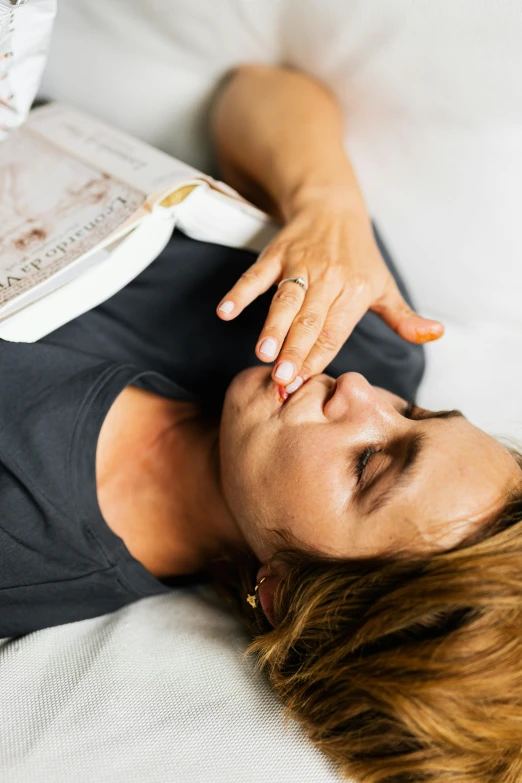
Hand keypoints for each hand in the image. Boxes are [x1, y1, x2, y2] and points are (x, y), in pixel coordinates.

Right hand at [216, 193, 443, 388]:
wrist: (333, 206)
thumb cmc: (359, 256)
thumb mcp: (384, 286)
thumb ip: (404, 317)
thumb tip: (435, 335)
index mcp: (356, 291)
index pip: (335, 331)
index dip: (318, 357)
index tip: (303, 383)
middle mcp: (329, 278)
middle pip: (310, 320)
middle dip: (295, 350)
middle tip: (282, 378)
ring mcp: (300, 264)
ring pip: (285, 300)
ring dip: (272, 326)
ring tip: (261, 353)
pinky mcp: (276, 254)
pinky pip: (256, 275)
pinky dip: (240, 292)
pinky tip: (224, 312)